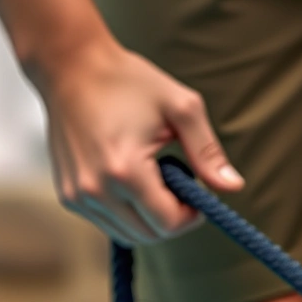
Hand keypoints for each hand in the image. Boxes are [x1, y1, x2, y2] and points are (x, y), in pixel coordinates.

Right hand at [33, 38, 243, 244]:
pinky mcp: (67, 195)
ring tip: (151, 175)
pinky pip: (107, 222)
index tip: (197, 192)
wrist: (69, 66)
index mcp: (125, 171)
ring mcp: (76, 196)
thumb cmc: (128, 81)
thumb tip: (233, 187)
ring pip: (127, 234)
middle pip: (148, 236)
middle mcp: (95, 190)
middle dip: (171, 218)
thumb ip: (208, 152)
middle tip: (176, 182)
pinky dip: (126, 212)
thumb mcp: (181, 108)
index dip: (192, 215)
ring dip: (148, 217)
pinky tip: (129, 177)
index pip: (168, 224)